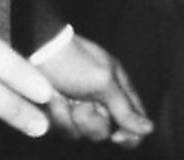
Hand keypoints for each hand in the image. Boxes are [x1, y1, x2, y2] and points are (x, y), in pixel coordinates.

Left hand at [35, 33, 153, 147]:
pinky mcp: (56, 114)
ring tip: (63, 97)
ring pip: (81, 135)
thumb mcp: (103, 80)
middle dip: (92, 121)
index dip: (129, 135)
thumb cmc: (71, 58)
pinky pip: (61, 129)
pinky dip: (56, 115)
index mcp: (117, 90)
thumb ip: (125, 107)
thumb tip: (149, 129)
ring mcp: (76, 109)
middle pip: (106, 134)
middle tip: (82, 103)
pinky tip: (52, 99)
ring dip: (71, 117)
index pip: (135, 123)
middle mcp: (99, 102)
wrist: (34, 49)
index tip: (116, 134)